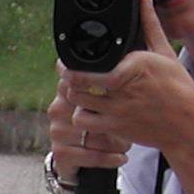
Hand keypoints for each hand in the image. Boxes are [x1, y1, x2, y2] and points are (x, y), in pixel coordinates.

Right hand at [47, 65, 130, 181]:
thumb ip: (109, 73)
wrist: (76, 157)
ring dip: (114, 140)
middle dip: (112, 116)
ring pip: (92, 134)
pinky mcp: (61, 152)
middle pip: (87, 107)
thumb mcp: (100, 97)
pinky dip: (108, 157)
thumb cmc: (96, 121)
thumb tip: (136, 36)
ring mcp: (57, 131)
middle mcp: (58, 108)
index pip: (79, 78)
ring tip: (128, 142)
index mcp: (67, 90)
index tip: (120, 86)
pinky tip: (122, 156)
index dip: (98, 82)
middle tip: (133, 119)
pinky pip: (89, 155)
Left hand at [58, 0, 193, 159]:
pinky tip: (87, 110)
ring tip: (75, 90)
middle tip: (65, 73)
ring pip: (77, 100)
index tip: (66, 59)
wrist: (187, 124)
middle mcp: (124, 87)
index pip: (94, 63)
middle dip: (67, 77)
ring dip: (72, 95)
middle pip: (78, 81)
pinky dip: (80, 116)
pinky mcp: (115, 127)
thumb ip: (149, 25)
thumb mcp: (165, 53)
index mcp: (135, 64)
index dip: (72, 63)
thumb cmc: (178, 87)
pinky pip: (83, 121)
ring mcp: (118, 108)